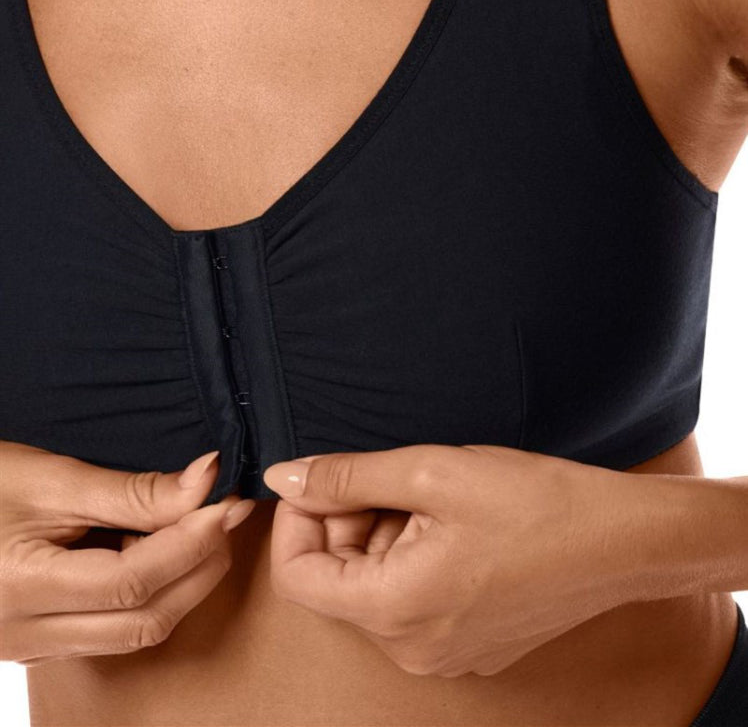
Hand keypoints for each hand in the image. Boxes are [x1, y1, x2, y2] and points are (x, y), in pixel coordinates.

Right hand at [0, 441, 254, 664]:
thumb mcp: (49, 478)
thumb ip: (131, 490)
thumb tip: (206, 480)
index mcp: (21, 589)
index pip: (131, 582)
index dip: (189, 542)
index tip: (226, 501)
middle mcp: (25, 635)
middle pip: (142, 620)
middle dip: (198, 567)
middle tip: (227, 513)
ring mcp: (30, 646)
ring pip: (133, 634)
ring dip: (180, 583)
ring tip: (198, 526)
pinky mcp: (37, 642)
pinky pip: (111, 631)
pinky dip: (148, 594)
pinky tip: (156, 550)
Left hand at [263, 444, 632, 676]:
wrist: (621, 540)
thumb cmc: (534, 503)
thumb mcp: (430, 472)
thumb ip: (346, 476)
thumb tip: (284, 478)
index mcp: (393, 610)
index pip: (296, 576)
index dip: (297, 519)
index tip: (322, 479)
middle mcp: (410, 649)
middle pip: (336, 581)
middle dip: (348, 521)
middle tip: (395, 478)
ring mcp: (442, 655)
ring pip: (374, 587)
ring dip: (384, 535)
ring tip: (433, 497)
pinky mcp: (468, 647)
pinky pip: (411, 602)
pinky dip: (413, 557)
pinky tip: (454, 523)